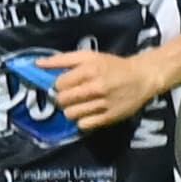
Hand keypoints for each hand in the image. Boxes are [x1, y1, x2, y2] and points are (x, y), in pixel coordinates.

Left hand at [36, 48, 159, 132]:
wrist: (143, 77)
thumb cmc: (112, 66)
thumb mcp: (89, 56)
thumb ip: (62, 60)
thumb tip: (37, 64)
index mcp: (90, 70)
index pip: (59, 84)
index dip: (59, 85)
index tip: (66, 84)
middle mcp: (96, 87)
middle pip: (62, 100)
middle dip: (63, 98)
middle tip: (72, 95)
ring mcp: (103, 104)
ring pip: (70, 114)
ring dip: (71, 110)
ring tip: (80, 104)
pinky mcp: (109, 117)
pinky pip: (83, 125)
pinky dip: (83, 120)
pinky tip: (89, 112)